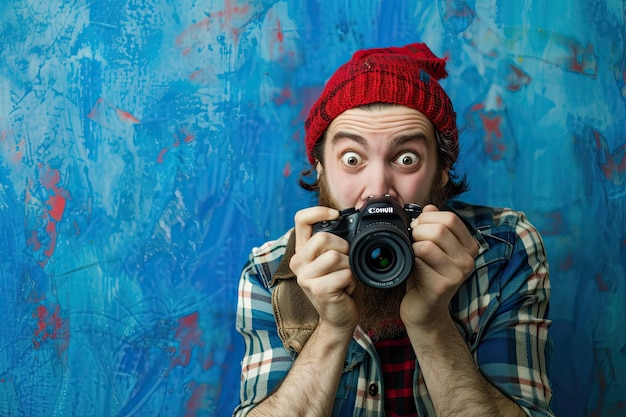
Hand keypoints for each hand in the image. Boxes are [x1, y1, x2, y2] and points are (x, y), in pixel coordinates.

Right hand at [289, 207, 360, 334]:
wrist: (339, 318)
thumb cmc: (339, 286)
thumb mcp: (332, 261)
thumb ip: (332, 242)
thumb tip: (346, 223)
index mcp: (302, 251)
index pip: (301, 219)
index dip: (318, 211)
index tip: (335, 215)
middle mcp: (298, 262)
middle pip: (324, 238)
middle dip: (344, 248)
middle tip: (345, 264)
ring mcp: (305, 277)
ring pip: (336, 256)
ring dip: (348, 267)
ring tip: (344, 279)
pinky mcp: (317, 289)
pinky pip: (345, 274)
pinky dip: (351, 281)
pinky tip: (344, 289)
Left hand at [400, 205, 478, 331]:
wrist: (424, 310)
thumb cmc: (426, 276)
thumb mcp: (431, 246)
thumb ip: (433, 225)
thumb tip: (428, 207)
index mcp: (469, 246)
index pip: (451, 218)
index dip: (429, 217)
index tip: (418, 227)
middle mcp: (468, 259)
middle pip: (440, 228)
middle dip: (418, 230)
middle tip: (412, 240)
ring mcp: (458, 273)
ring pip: (429, 242)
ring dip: (413, 244)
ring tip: (413, 254)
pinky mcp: (444, 284)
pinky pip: (422, 258)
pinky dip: (411, 258)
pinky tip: (413, 267)